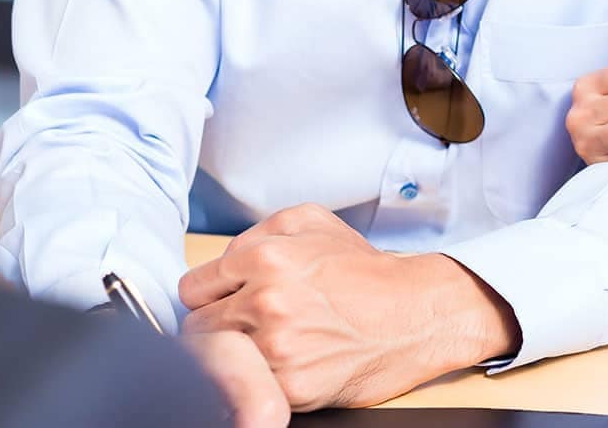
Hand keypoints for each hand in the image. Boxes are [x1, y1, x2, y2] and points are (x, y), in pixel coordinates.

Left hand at [178, 205, 517, 410]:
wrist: (415, 314)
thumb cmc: (364, 270)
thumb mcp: (311, 221)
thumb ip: (256, 232)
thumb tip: (221, 263)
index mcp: (264, 257)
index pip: (192, 289)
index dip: (209, 295)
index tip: (225, 301)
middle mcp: (266, 301)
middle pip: (198, 328)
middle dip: (219, 326)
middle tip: (251, 324)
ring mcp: (278, 348)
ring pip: (221, 362)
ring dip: (241, 354)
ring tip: (276, 343)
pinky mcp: (292, 387)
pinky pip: (254, 387)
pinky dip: (267, 378)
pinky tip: (293, 362)